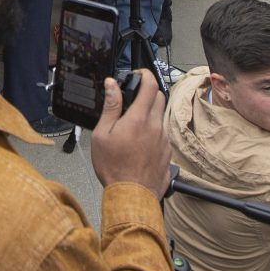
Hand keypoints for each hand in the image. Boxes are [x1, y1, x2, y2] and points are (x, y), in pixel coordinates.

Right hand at [89, 69, 169, 194]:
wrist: (132, 197)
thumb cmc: (115, 168)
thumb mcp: (102, 134)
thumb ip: (110, 107)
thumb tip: (112, 85)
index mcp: (139, 118)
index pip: (150, 85)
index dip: (145, 74)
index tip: (138, 74)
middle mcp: (156, 126)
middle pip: (159, 97)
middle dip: (148, 92)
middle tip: (133, 99)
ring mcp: (164, 140)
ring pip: (161, 116)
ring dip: (150, 114)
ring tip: (132, 127)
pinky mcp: (167, 153)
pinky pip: (162, 134)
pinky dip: (153, 132)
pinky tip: (139, 144)